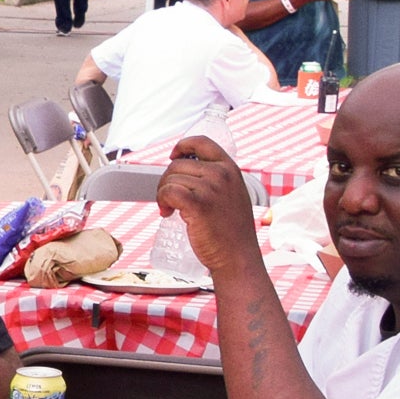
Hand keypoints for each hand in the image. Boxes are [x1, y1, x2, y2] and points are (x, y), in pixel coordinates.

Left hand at [154, 136, 262, 276]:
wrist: (237, 257)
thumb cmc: (231, 231)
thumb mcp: (232, 195)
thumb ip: (217, 180)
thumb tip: (187, 171)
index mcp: (230, 168)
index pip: (201, 142)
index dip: (182, 145)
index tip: (174, 156)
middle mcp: (222, 174)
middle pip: (178, 164)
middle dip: (167, 181)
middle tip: (169, 199)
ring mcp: (211, 188)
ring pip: (170, 179)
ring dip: (163, 194)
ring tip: (170, 209)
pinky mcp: (199, 204)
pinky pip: (168, 191)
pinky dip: (161, 200)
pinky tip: (166, 212)